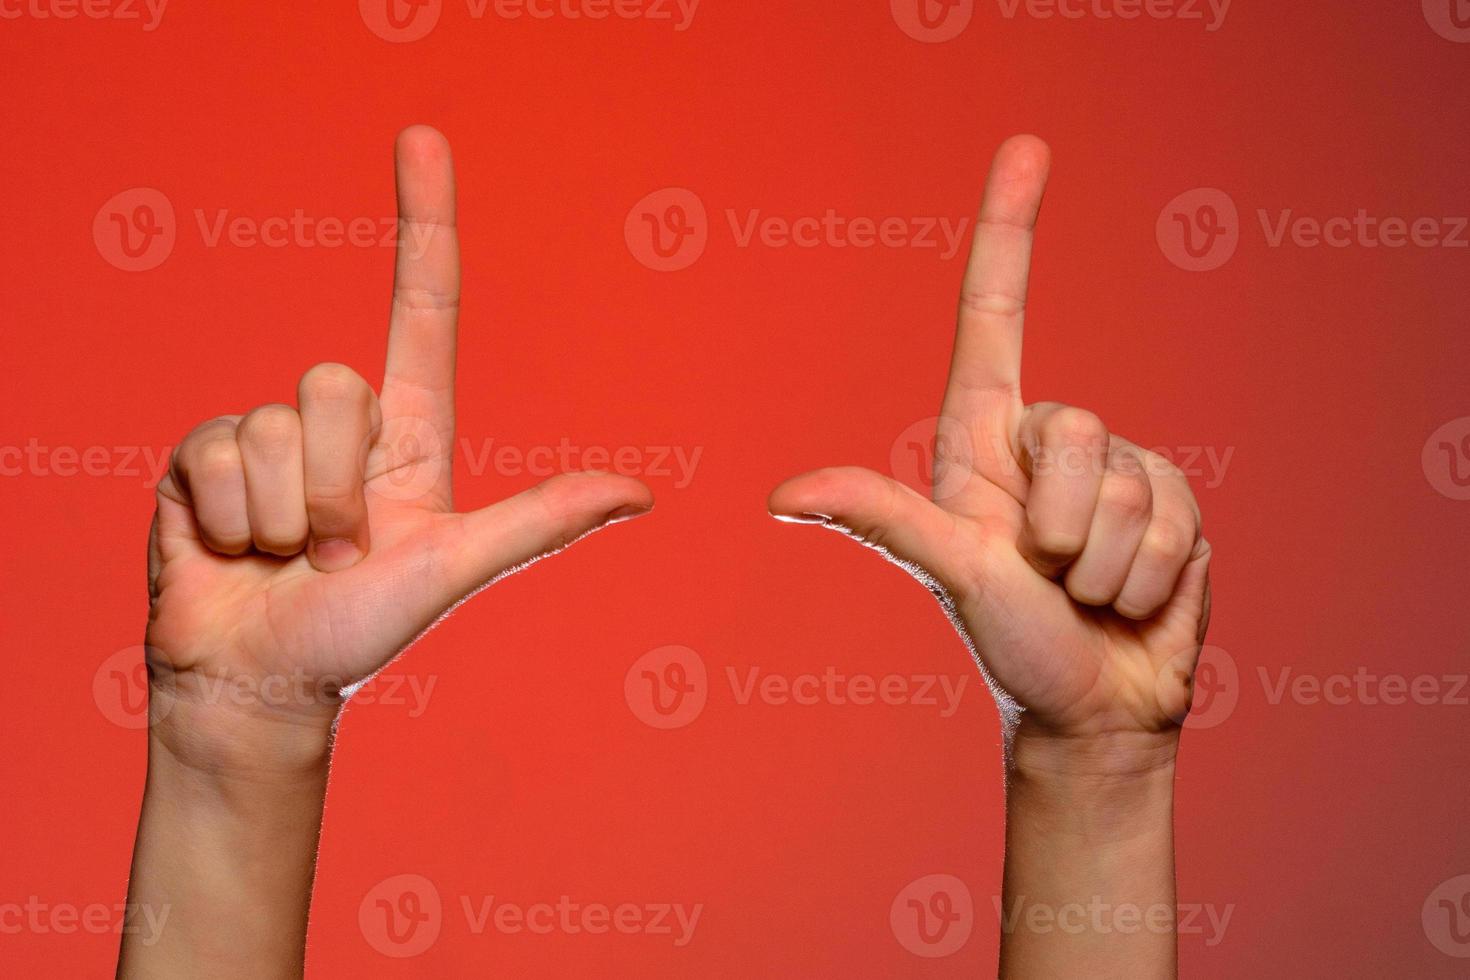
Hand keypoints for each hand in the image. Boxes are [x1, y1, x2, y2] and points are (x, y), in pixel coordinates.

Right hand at [144, 126, 653, 768]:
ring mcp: (265, 434)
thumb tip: (644, 492)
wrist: (263, 679)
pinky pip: (216, 452)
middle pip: (337, 384)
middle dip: (339, 493)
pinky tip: (234, 550)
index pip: (421, 305)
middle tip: (337, 553)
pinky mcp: (199, 456)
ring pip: (278, 428)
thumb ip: (539, 523)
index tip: (421, 136)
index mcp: (408, 432)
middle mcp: (338, 421)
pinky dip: (234, 521)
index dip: (423, 220)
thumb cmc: (364, 631)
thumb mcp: (456, 568)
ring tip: (289, 559)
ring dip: (289, 518)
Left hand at [769, 136, 1210, 770]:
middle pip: (1076, 425)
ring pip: (1131, 480)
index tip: (1027, 147)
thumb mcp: (945, 569)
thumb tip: (780, 493)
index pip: (995, 313)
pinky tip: (1132, 597)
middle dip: (1061, 525)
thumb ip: (880, 517)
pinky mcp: (1175, 503)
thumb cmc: (1009, 642)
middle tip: (1045, 573)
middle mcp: (1049, 443)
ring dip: (1107, 562)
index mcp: (981, 438)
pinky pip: (1179, 515)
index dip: (1009, 228)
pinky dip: (1153, 576)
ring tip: (1084, 592)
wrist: (1094, 707)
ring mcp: (1116, 471)